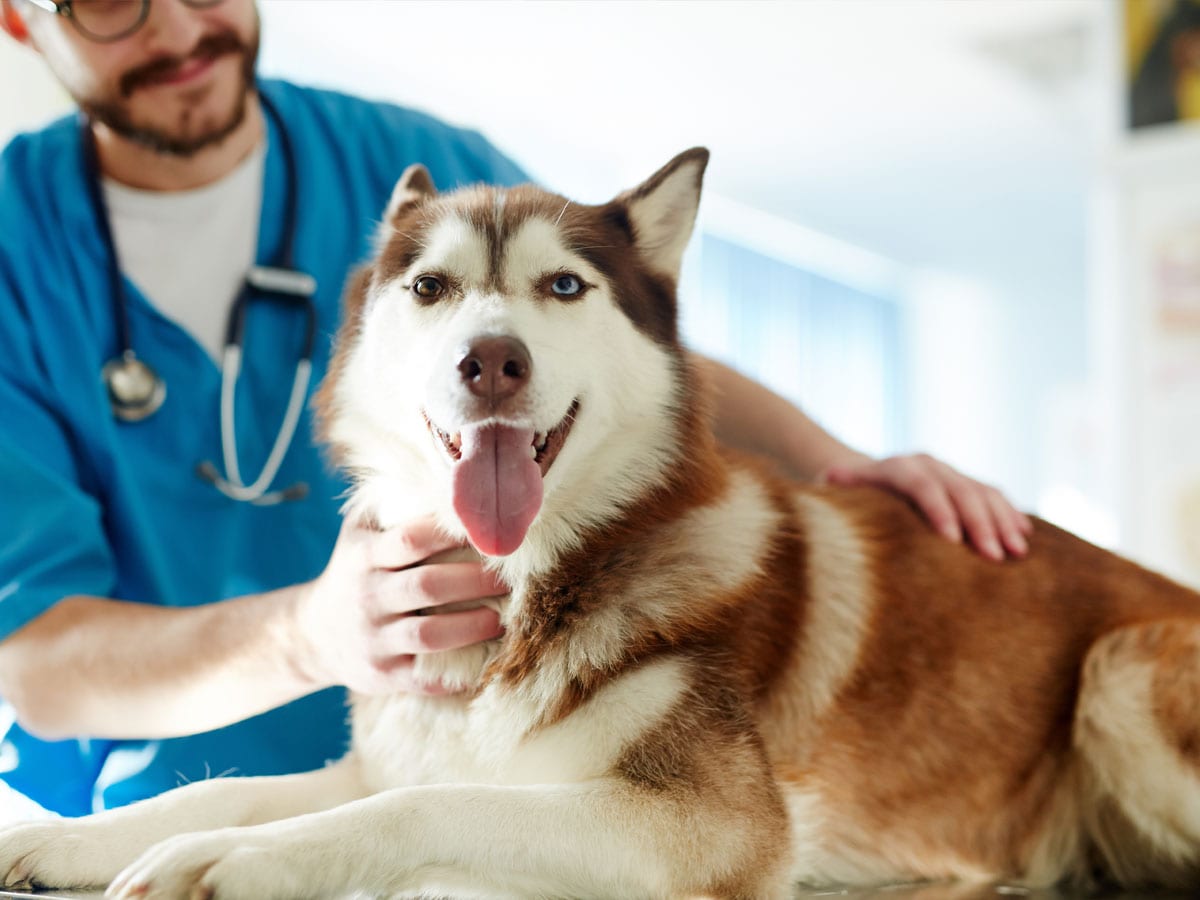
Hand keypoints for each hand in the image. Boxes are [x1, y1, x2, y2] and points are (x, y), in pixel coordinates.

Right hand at [291, 515, 506, 695]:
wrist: (312, 635)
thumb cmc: (353, 571)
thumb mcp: (358, 534)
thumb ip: (391, 504)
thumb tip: (441, 469)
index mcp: (364, 556)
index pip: (410, 539)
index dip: (451, 533)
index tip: (489, 529)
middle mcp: (368, 597)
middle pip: (427, 586)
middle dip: (475, 580)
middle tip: (511, 576)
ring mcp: (375, 640)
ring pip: (429, 636)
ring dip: (473, 627)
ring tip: (503, 618)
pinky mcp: (384, 675)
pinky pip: (425, 678)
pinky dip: (458, 676)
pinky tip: (488, 663)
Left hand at [821, 453, 1032, 560]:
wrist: (864, 476)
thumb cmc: (846, 496)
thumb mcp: (837, 491)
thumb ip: (839, 487)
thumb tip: (832, 477)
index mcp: (897, 466)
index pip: (922, 485)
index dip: (939, 510)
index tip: (952, 542)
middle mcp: (928, 464)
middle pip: (960, 490)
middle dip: (979, 524)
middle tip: (993, 557)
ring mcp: (950, 471)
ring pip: (983, 491)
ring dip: (1003, 521)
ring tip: (1016, 552)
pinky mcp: (965, 482)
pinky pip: (994, 495)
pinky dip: (1010, 514)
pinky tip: (1023, 537)